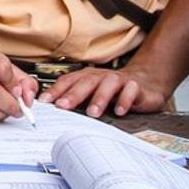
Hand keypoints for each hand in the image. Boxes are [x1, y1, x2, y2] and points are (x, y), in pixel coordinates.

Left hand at [41, 65, 169, 118]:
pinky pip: (130, 91)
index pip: (69, 80)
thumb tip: (53, 112)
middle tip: (63, 105)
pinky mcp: (136, 86)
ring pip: (108, 85)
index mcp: (87, 77)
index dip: (56, 89)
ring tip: (92, 112)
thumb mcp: (93, 93)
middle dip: (73, 94)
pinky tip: (119, 111)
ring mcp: (119, 80)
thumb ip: (76, 100)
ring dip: (99, 98)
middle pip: (86, 82)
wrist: (144, 82)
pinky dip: (125, 100)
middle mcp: (101, 76)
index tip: (45, 101)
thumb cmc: (113, 90)